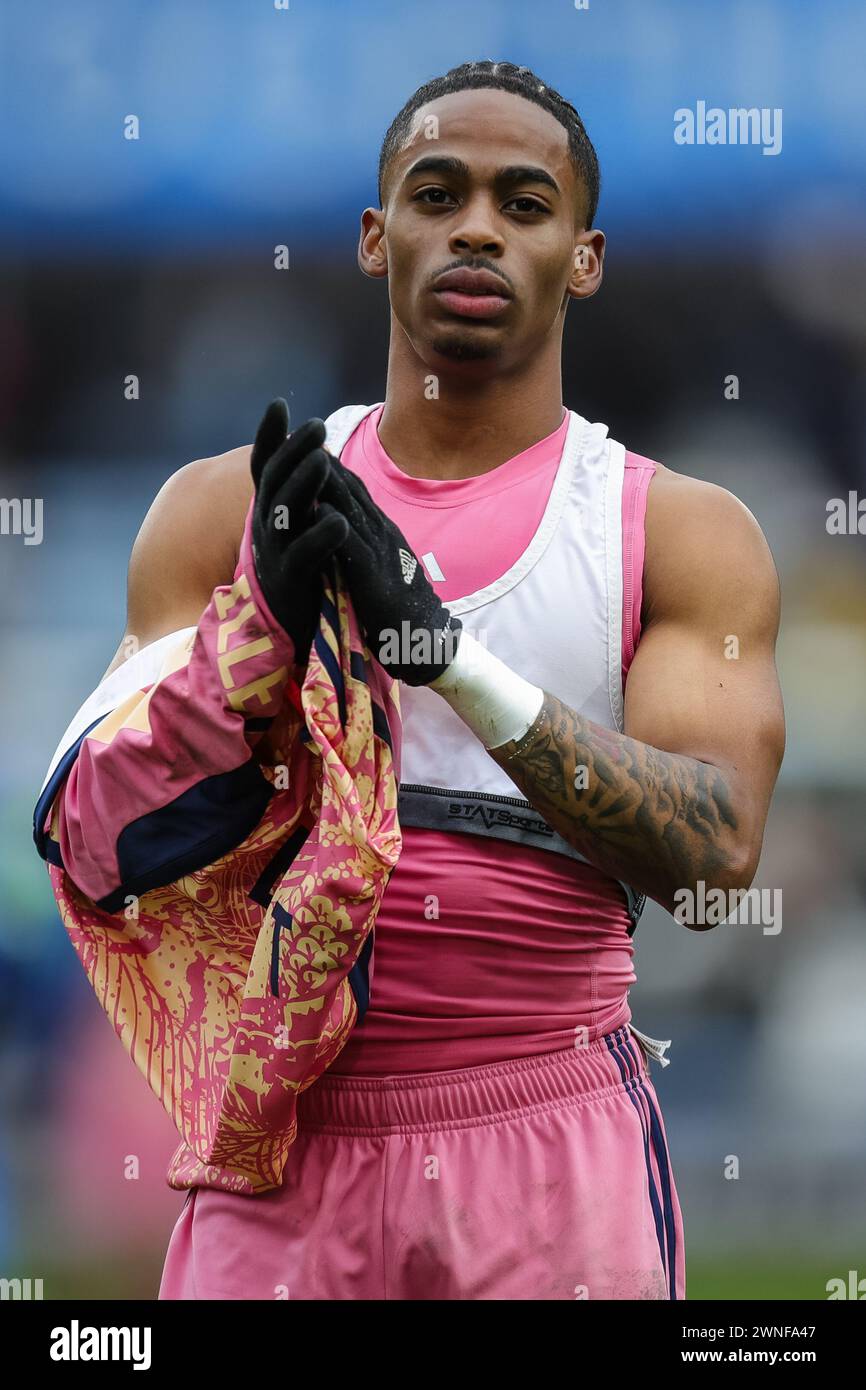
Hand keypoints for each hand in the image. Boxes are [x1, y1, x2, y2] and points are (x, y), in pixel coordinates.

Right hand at [250, 399, 347, 660]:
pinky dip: (320, 537)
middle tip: (315, 426)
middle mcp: (268, 527)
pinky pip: (303, 557)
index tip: (279, 405)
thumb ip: (301, 494)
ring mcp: (276, 554)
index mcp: (273, 510)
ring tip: (322, 461)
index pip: (266, 466)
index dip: (270, 437)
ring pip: (284, 513)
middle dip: (293, 452)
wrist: (297, 626)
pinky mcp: (290, 582)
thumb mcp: (298, 526)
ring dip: (303, 485)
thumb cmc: (304, 570)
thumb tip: (310, 453)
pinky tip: (338, 520)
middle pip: (274, 481)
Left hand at [318, 456, 460, 685]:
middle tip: (299, 435)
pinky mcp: (376, 580)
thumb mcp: (381, 568)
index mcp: (382, 534)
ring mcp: (382, 555)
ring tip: (306, 456)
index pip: (354, 492)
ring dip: (329, 483)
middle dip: (325, 463)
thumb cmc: (402, 611)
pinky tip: (320, 508)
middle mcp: (383, 536)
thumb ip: (365, 547)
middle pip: (351, 491)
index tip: (306, 443)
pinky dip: (337, 526)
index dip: (330, 466)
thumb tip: (345, 528)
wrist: (428, 643)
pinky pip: (354, 549)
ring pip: (352, 511)